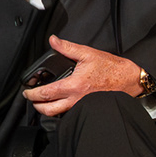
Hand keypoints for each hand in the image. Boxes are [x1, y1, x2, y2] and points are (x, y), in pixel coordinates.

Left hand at [21, 35, 143, 117]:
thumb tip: (53, 41)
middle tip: (32, 99)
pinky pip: (69, 113)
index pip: (46, 94)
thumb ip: (68, 48)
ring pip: (58, 115)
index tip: (27, 91)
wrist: (128, 80)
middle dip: (36, 106)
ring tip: (44, 101)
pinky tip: (60, 102)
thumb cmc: (112, 69)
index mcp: (74, 86)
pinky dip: (61, 110)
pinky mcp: (87, 108)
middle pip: (48, 110)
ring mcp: (82, 106)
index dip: (32, 93)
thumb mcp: (88, 54)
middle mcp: (76, 100)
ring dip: (47, 109)